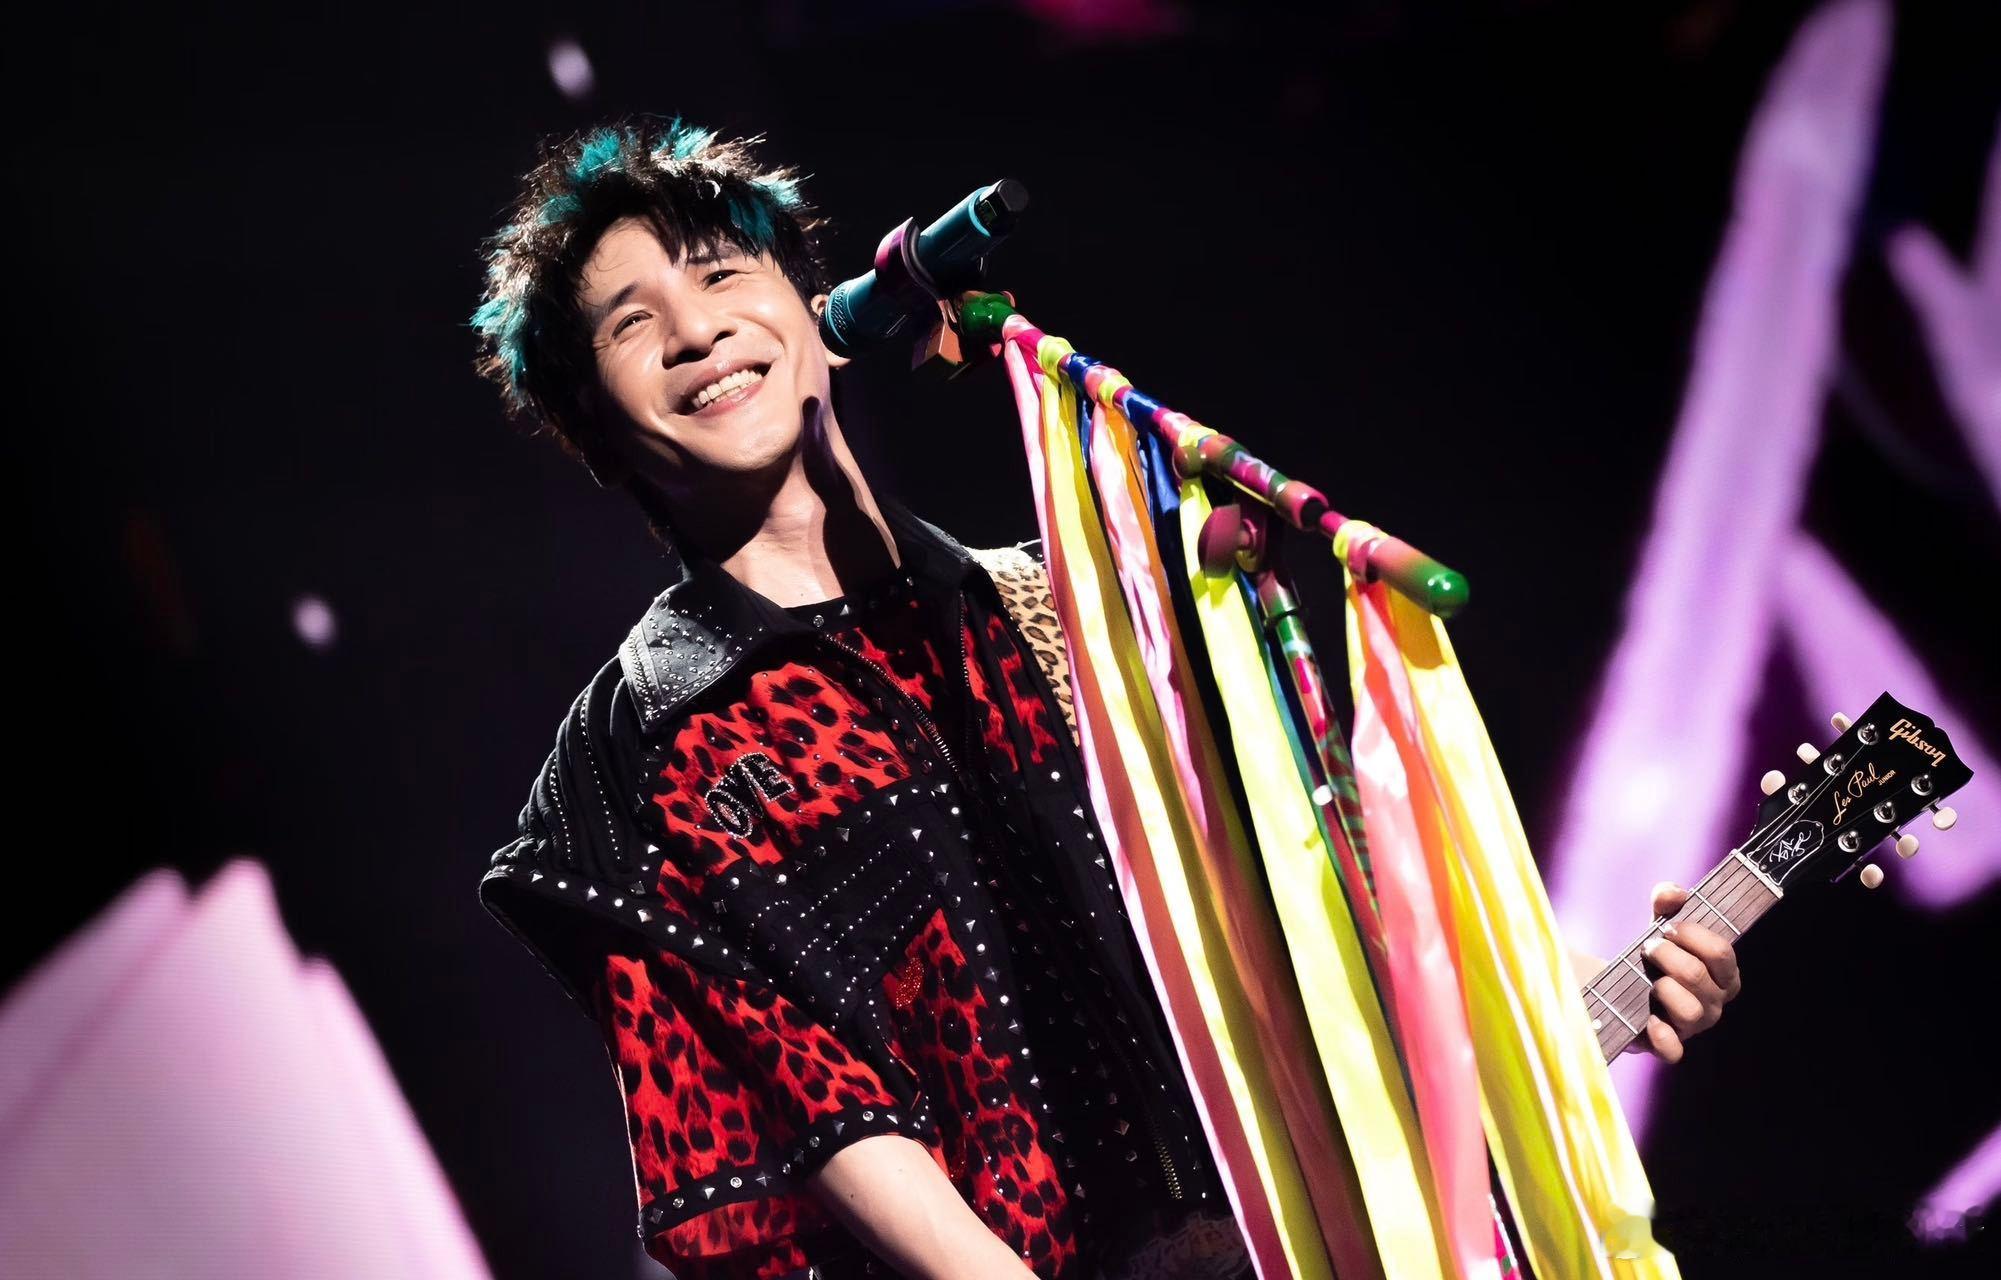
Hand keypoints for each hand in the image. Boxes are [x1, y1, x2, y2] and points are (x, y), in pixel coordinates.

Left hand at [1626, 881, 1741, 1062]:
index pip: (1722, 953)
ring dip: (1664, 988)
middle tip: (1650, 948)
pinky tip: (1650, 1021)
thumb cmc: (1656, 957)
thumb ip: (1666, 904)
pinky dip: (1663, 1037)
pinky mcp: (1668, 1044)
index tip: (1668, 927)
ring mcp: (1693, 1026)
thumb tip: (1672, 892)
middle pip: (1699, 977)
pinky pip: (1674, 1050)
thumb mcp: (1660, 927)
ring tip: (1650, 980)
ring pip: (1691, 1011)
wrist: (1625, 991)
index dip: (1693, 936)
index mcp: (1724, 974)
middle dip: (1669, 956)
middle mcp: (1715, 1002)